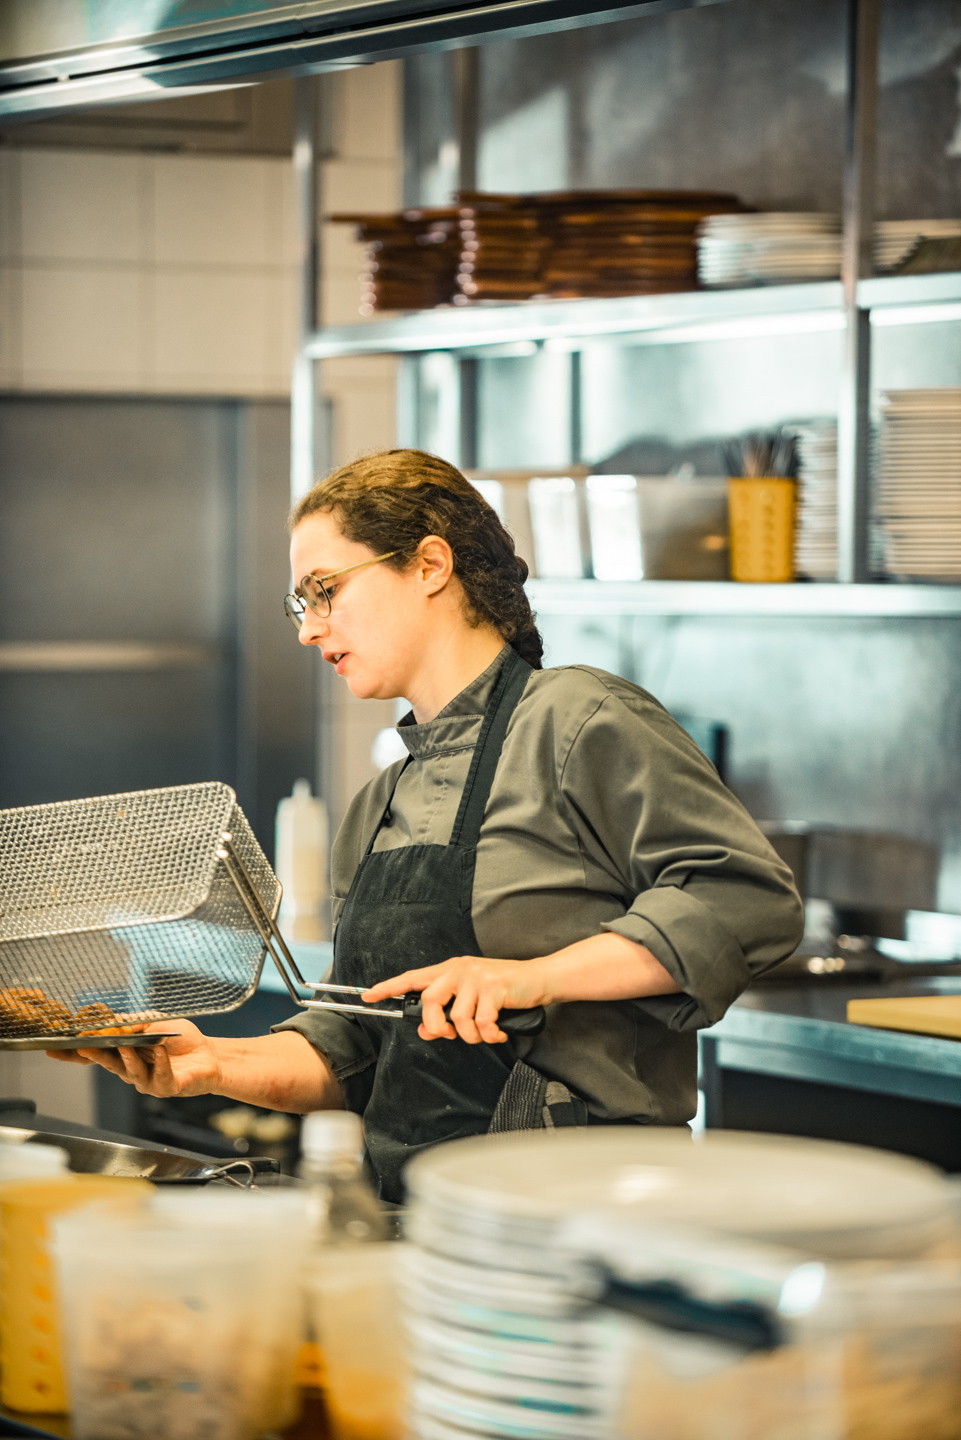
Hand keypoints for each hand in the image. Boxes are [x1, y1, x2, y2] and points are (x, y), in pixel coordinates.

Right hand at [46, 1020, 221, 1098]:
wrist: (209, 1054)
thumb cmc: (180, 1038)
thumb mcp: (155, 1022)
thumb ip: (135, 1023)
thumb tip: (116, 1022)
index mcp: (125, 1053)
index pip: (96, 1053)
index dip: (74, 1053)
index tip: (53, 1049)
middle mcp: (131, 1069)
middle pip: (107, 1064)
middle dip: (93, 1055)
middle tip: (82, 1047)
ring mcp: (146, 1081)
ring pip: (130, 1072)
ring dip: (128, 1059)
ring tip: (128, 1047)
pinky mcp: (165, 1088)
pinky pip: (158, 1077)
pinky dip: (159, 1063)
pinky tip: (161, 1052)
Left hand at [363, 956, 547, 1044]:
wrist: (538, 979)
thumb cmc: (505, 990)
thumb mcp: (473, 1000)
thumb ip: (447, 1014)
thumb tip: (425, 1031)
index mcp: (450, 970)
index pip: (413, 977)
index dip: (389, 986)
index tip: (369, 995)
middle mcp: (460, 970)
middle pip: (430, 1000)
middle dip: (436, 1025)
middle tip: (449, 1034)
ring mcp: (477, 977)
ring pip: (458, 1018)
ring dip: (471, 1035)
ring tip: (485, 1033)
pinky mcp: (494, 987)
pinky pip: (481, 1023)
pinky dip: (489, 1035)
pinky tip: (498, 1032)